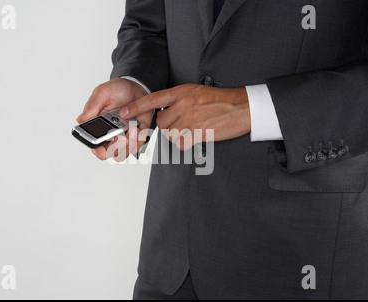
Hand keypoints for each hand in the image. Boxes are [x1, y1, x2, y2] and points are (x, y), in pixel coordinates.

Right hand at [77, 78, 152, 160]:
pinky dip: (139, 139)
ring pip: (125, 151)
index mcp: (98, 126)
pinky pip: (138, 144)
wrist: (137, 86)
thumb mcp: (103, 92)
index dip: (97, 150)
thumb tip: (81, 119)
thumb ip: (93, 105)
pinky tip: (138, 128)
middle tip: (120, 138)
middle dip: (116, 148)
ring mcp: (124, 135)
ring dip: (130, 143)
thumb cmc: (117, 90)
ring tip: (132, 128)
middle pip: (111, 153)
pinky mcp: (137, 135)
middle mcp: (110, 134)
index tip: (100, 149)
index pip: (94, 145)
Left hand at [119, 84, 250, 149]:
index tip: (124, 112)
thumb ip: (179, 100)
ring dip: (179, 136)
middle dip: (169, 127)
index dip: (136, 107)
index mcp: (183, 92)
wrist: (243, 107)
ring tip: (194, 129)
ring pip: (171, 134)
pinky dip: (186, 144)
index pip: (153, 99)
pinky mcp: (198, 132)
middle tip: (184, 125)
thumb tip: (165, 114)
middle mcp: (184, 103)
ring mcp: (191, 118)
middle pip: (161, 123)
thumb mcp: (197, 93)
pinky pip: (181, 144)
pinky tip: (198, 137)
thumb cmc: (222, 101)